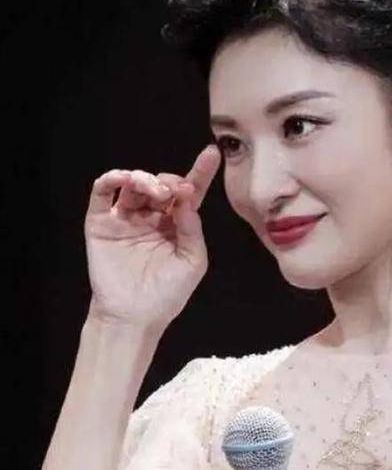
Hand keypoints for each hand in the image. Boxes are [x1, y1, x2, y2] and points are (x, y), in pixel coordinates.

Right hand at [84, 144, 221, 332]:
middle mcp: (151, 217)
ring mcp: (126, 218)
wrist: (134, 316)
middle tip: (175, 192)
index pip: (188, 193)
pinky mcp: (101, 223)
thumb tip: (186, 198)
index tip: (212, 153)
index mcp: (176, 224)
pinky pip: (102, 192)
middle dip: (170, 181)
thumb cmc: (168, 293)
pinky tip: (125, 179)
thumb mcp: (193, 260)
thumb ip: (192, 228)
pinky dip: (112, 179)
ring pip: (133, 184)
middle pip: (162, 184)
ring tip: (156, 191)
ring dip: (145, 179)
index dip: (200, 172)